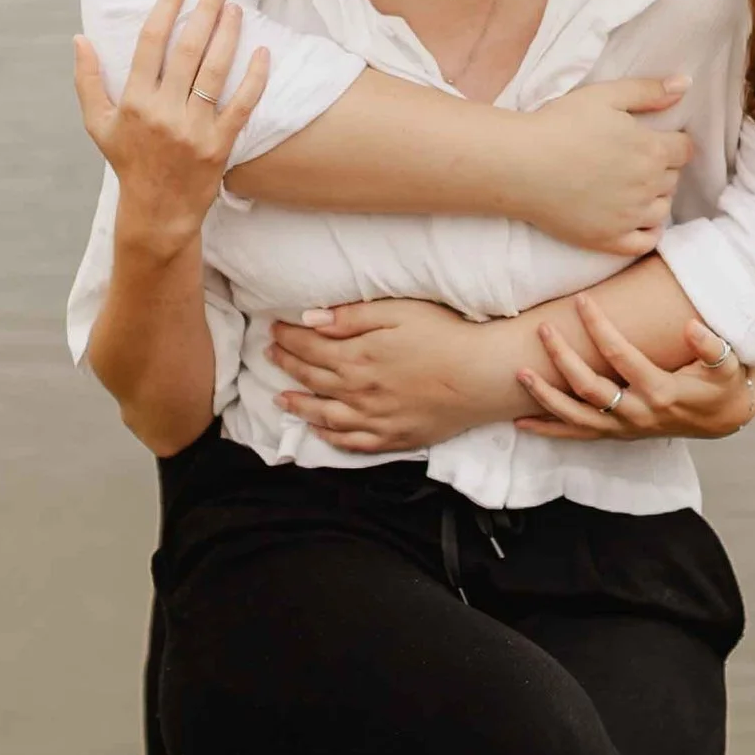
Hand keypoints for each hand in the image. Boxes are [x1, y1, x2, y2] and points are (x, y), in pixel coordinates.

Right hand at [73, 0, 269, 251]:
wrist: (158, 212)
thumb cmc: (128, 162)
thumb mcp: (98, 124)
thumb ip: (87, 80)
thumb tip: (79, 39)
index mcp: (134, 101)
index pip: (150, 42)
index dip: (167, 7)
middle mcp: (163, 112)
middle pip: (187, 50)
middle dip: (204, 14)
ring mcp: (193, 129)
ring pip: (214, 71)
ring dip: (228, 35)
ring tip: (236, 10)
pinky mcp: (219, 146)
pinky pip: (242, 105)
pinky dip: (254, 77)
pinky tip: (262, 51)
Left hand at [267, 295, 518, 454]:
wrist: (484, 375)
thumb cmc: (446, 335)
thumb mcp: (398, 312)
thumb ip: (352, 317)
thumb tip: (311, 320)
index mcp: (358, 356)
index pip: (310, 347)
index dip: (288, 337)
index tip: (275, 329)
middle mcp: (359, 391)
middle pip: (312, 378)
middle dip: (287, 364)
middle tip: (271, 354)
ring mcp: (375, 418)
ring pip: (323, 415)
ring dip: (298, 405)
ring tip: (280, 399)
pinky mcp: (394, 437)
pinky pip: (352, 442)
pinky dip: (329, 436)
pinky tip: (318, 430)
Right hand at [513, 76, 694, 255]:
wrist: (520, 164)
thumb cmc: (560, 124)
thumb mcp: (605, 95)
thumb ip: (648, 91)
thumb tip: (684, 84)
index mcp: (652, 150)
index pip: (685, 149)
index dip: (673, 142)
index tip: (656, 140)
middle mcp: (648, 186)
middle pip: (674, 179)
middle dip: (662, 168)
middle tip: (635, 160)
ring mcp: (629, 217)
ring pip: (662, 209)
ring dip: (655, 197)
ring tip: (633, 187)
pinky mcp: (609, 239)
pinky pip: (645, 243)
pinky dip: (648, 232)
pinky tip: (638, 221)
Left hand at [514, 295, 754, 442]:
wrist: (723, 419)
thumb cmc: (722, 385)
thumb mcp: (729, 365)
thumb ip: (713, 347)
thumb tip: (692, 328)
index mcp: (661, 391)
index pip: (620, 356)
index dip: (599, 327)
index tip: (581, 300)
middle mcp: (637, 413)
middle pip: (589, 387)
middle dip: (562, 357)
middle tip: (543, 329)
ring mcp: (625, 427)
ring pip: (576, 416)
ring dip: (546, 397)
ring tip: (521, 374)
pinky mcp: (617, 434)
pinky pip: (577, 435)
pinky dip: (549, 430)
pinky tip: (522, 421)